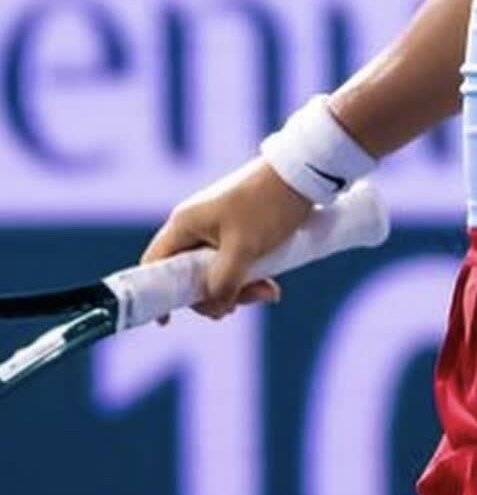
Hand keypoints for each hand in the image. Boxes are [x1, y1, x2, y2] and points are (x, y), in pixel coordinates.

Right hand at [139, 157, 313, 322]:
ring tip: (269, 292)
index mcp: (185, 224)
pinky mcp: (238, 229)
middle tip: (239, 306)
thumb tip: (216, 309)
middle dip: (214, 295)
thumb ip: (222, 283)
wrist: (304, 173)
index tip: (167, 321)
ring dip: (239, 289)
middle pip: (189, 275)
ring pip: (215, 272)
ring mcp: (216, 226)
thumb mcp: (243, 249)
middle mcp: (195, 225)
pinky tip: (271, 286)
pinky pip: (234, 263)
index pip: (155, 264)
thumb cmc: (267, 204)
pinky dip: (249, 276)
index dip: (158, 294)